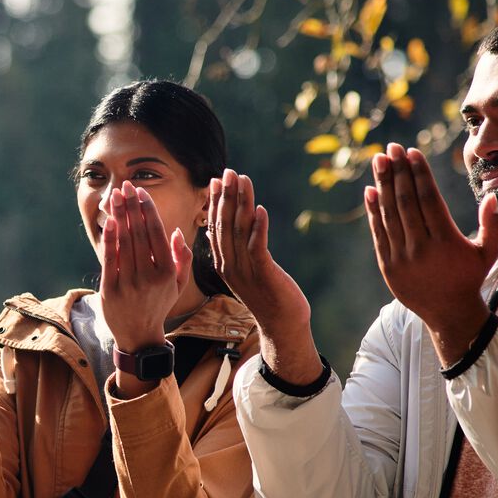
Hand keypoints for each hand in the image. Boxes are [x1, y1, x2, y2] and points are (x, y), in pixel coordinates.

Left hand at [100, 182, 191, 386]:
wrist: (138, 335)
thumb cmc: (159, 304)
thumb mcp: (178, 284)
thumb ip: (181, 258)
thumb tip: (176, 231)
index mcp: (167, 272)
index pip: (157, 233)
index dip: (148, 210)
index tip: (141, 192)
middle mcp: (149, 276)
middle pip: (139, 233)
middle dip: (131, 206)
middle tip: (125, 186)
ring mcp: (129, 283)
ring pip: (124, 242)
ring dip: (119, 215)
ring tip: (116, 196)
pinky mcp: (111, 290)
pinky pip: (110, 259)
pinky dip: (110, 238)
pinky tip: (109, 221)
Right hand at [207, 170, 320, 384]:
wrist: (282, 325)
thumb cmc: (267, 295)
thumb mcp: (246, 269)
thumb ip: (235, 247)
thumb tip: (222, 227)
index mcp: (223, 262)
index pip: (215, 226)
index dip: (215, 202)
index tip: (216, 180)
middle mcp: (229, 265)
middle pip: (225, 224)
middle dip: (226, 196)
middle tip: (228, 172)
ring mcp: (245, 271)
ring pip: (240, 231)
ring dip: (241, 204)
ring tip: (243, 181)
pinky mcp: (263, 274)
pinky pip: (258, 248)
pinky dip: (259, 228)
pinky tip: (260, 210)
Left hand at [364, 144, 497, 364]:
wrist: (447, 313)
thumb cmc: (469, 277)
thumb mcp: (487, 252)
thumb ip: (492, 223)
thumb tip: (491, 195)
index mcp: (446, 241)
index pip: (428, 199)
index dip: (418, 173)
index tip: (411, 152)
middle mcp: (421, 248)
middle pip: (405, 202)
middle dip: (398, 171)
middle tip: (391, 147)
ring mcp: (402, 257)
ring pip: (389, 214)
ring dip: (383, 185)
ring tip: (379, 160)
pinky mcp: (387, 266)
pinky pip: (378, 233)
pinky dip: (373, 211)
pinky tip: (370, 190)